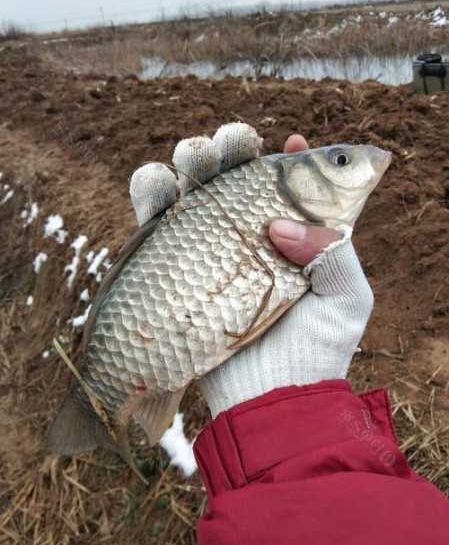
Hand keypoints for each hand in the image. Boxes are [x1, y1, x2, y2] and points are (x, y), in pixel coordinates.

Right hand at [129, 124, 373, 417]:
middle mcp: (249, 240)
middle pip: (233, 178)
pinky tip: (161, 185)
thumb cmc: (316, 351)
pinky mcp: (175, 270)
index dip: (289, 159)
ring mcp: (210, 253)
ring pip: (192, 190)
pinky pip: (155, 223)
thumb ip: (330, 250)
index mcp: (293, 239)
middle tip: (233, 145)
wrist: (268, 399)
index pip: (287, 186)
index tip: (290, 145)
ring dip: (189, 161)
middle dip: (229, 149)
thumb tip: (277, 224)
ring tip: (195, 160)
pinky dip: (151, 194)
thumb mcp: (346, 297)